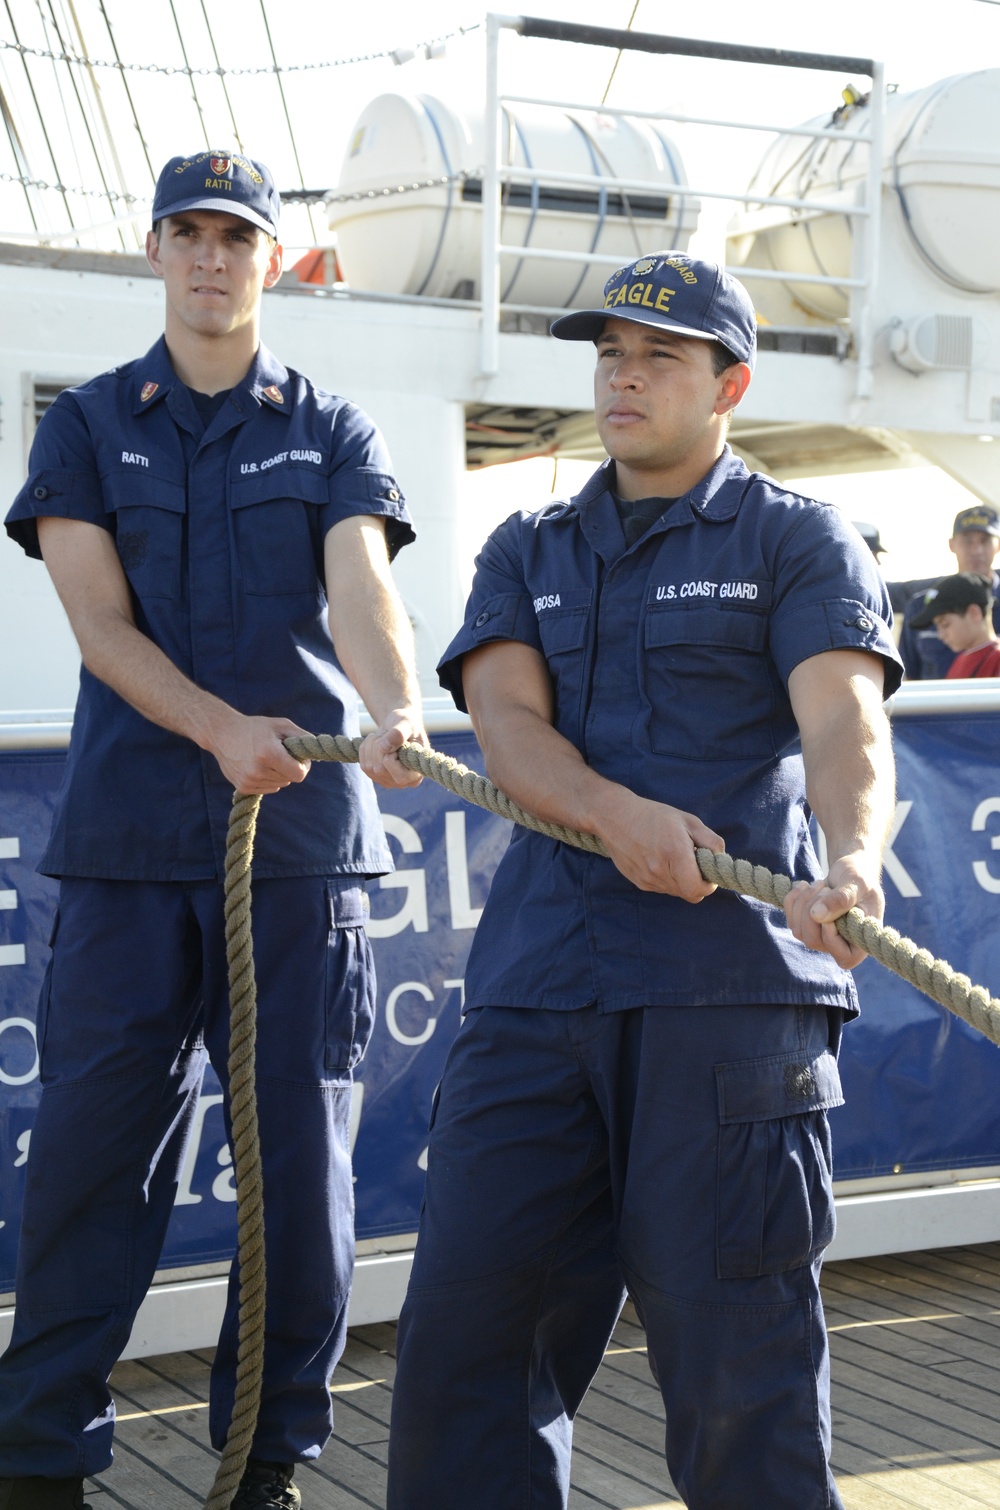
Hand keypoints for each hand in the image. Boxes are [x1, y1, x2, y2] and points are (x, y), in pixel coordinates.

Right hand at [209, 713, 312, 794]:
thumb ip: (302, 737)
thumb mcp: (280, 725)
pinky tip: (258, 766)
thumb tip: (315, 750)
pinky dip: (268, 779)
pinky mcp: (243, 787)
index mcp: (270, 754)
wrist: (222, 733)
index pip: (299, 774)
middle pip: (290, 780)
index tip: (299, 758)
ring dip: (279, 774)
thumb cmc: (255, 727)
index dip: (303, 766)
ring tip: (267, 758)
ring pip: (280, 785)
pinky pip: (268, 789)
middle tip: (280, 754)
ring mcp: (249, 780)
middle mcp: (258, 770)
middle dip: (290, 768)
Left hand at [358, 709, 426, 789]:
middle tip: (388, 734)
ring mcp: (387, 780)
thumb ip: (399, 733)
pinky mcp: (375, 776)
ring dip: (372, 745)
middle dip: (379, 746)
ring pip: (369, 767)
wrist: (399, 725)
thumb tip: (384, 746)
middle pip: (380, 769)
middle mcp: (403, 782)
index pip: (399, 775)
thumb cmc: (407, 724)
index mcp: (416, 775)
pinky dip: (365, 748)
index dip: (391, 755)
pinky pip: (363, 765)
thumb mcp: (407, 724)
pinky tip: (376, 741)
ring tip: (383, 736)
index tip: (397, 740)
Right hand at [596, 790, 724, 902]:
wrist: (615, 817)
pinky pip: (662, 888)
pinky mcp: (639, 883)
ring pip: (676, 892)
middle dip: (696, 882)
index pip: (698, 889)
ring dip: (681, 881)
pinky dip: (668, 879)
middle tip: (693, 863)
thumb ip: (711, 841)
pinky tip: (661, 860)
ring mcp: (647, 879)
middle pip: (689, 894)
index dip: (708, 885)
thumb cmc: (654, 816)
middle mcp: (659, 871)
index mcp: (674, 854)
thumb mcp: (688, 820)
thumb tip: (720, 858)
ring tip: (674, 858)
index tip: (708, 872)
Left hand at [783, 850, 883, 968]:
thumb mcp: (857, 884)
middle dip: (812, 911)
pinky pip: (790, 919)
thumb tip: (816, 916)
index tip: (830, 915)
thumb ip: (842, 899)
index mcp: (861, 941)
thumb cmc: (861, 879)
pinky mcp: (805, 926)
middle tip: (825, 888)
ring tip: (820, 883)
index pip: (844, 958)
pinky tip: (804, 885)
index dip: (831, 939)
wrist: (849, 873)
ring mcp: (820, 937)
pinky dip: (793, 899)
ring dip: (804, 902)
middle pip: (813, 941)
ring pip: (799, 931)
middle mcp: (839, 944)